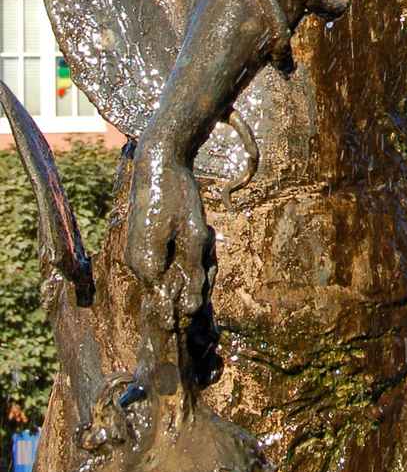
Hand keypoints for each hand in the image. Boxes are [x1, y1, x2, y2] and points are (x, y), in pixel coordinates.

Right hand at [126, 138, 212, 329]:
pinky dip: (180, 253)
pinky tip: (192, 231)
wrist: (157, 164)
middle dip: (192, 278)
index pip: (167, 302)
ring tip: (201, 234)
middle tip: (206, 252)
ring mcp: (136, 254)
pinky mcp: (141, 245)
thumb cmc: (177, 195)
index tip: (200, 302)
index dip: (188, 301)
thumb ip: (192, 270)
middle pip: (168, 289)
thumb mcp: (193, 232)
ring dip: (188, 263)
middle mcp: (137, 264)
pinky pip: (163, 260)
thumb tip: (192, 307)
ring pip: (167, 274)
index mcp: (147, 264)